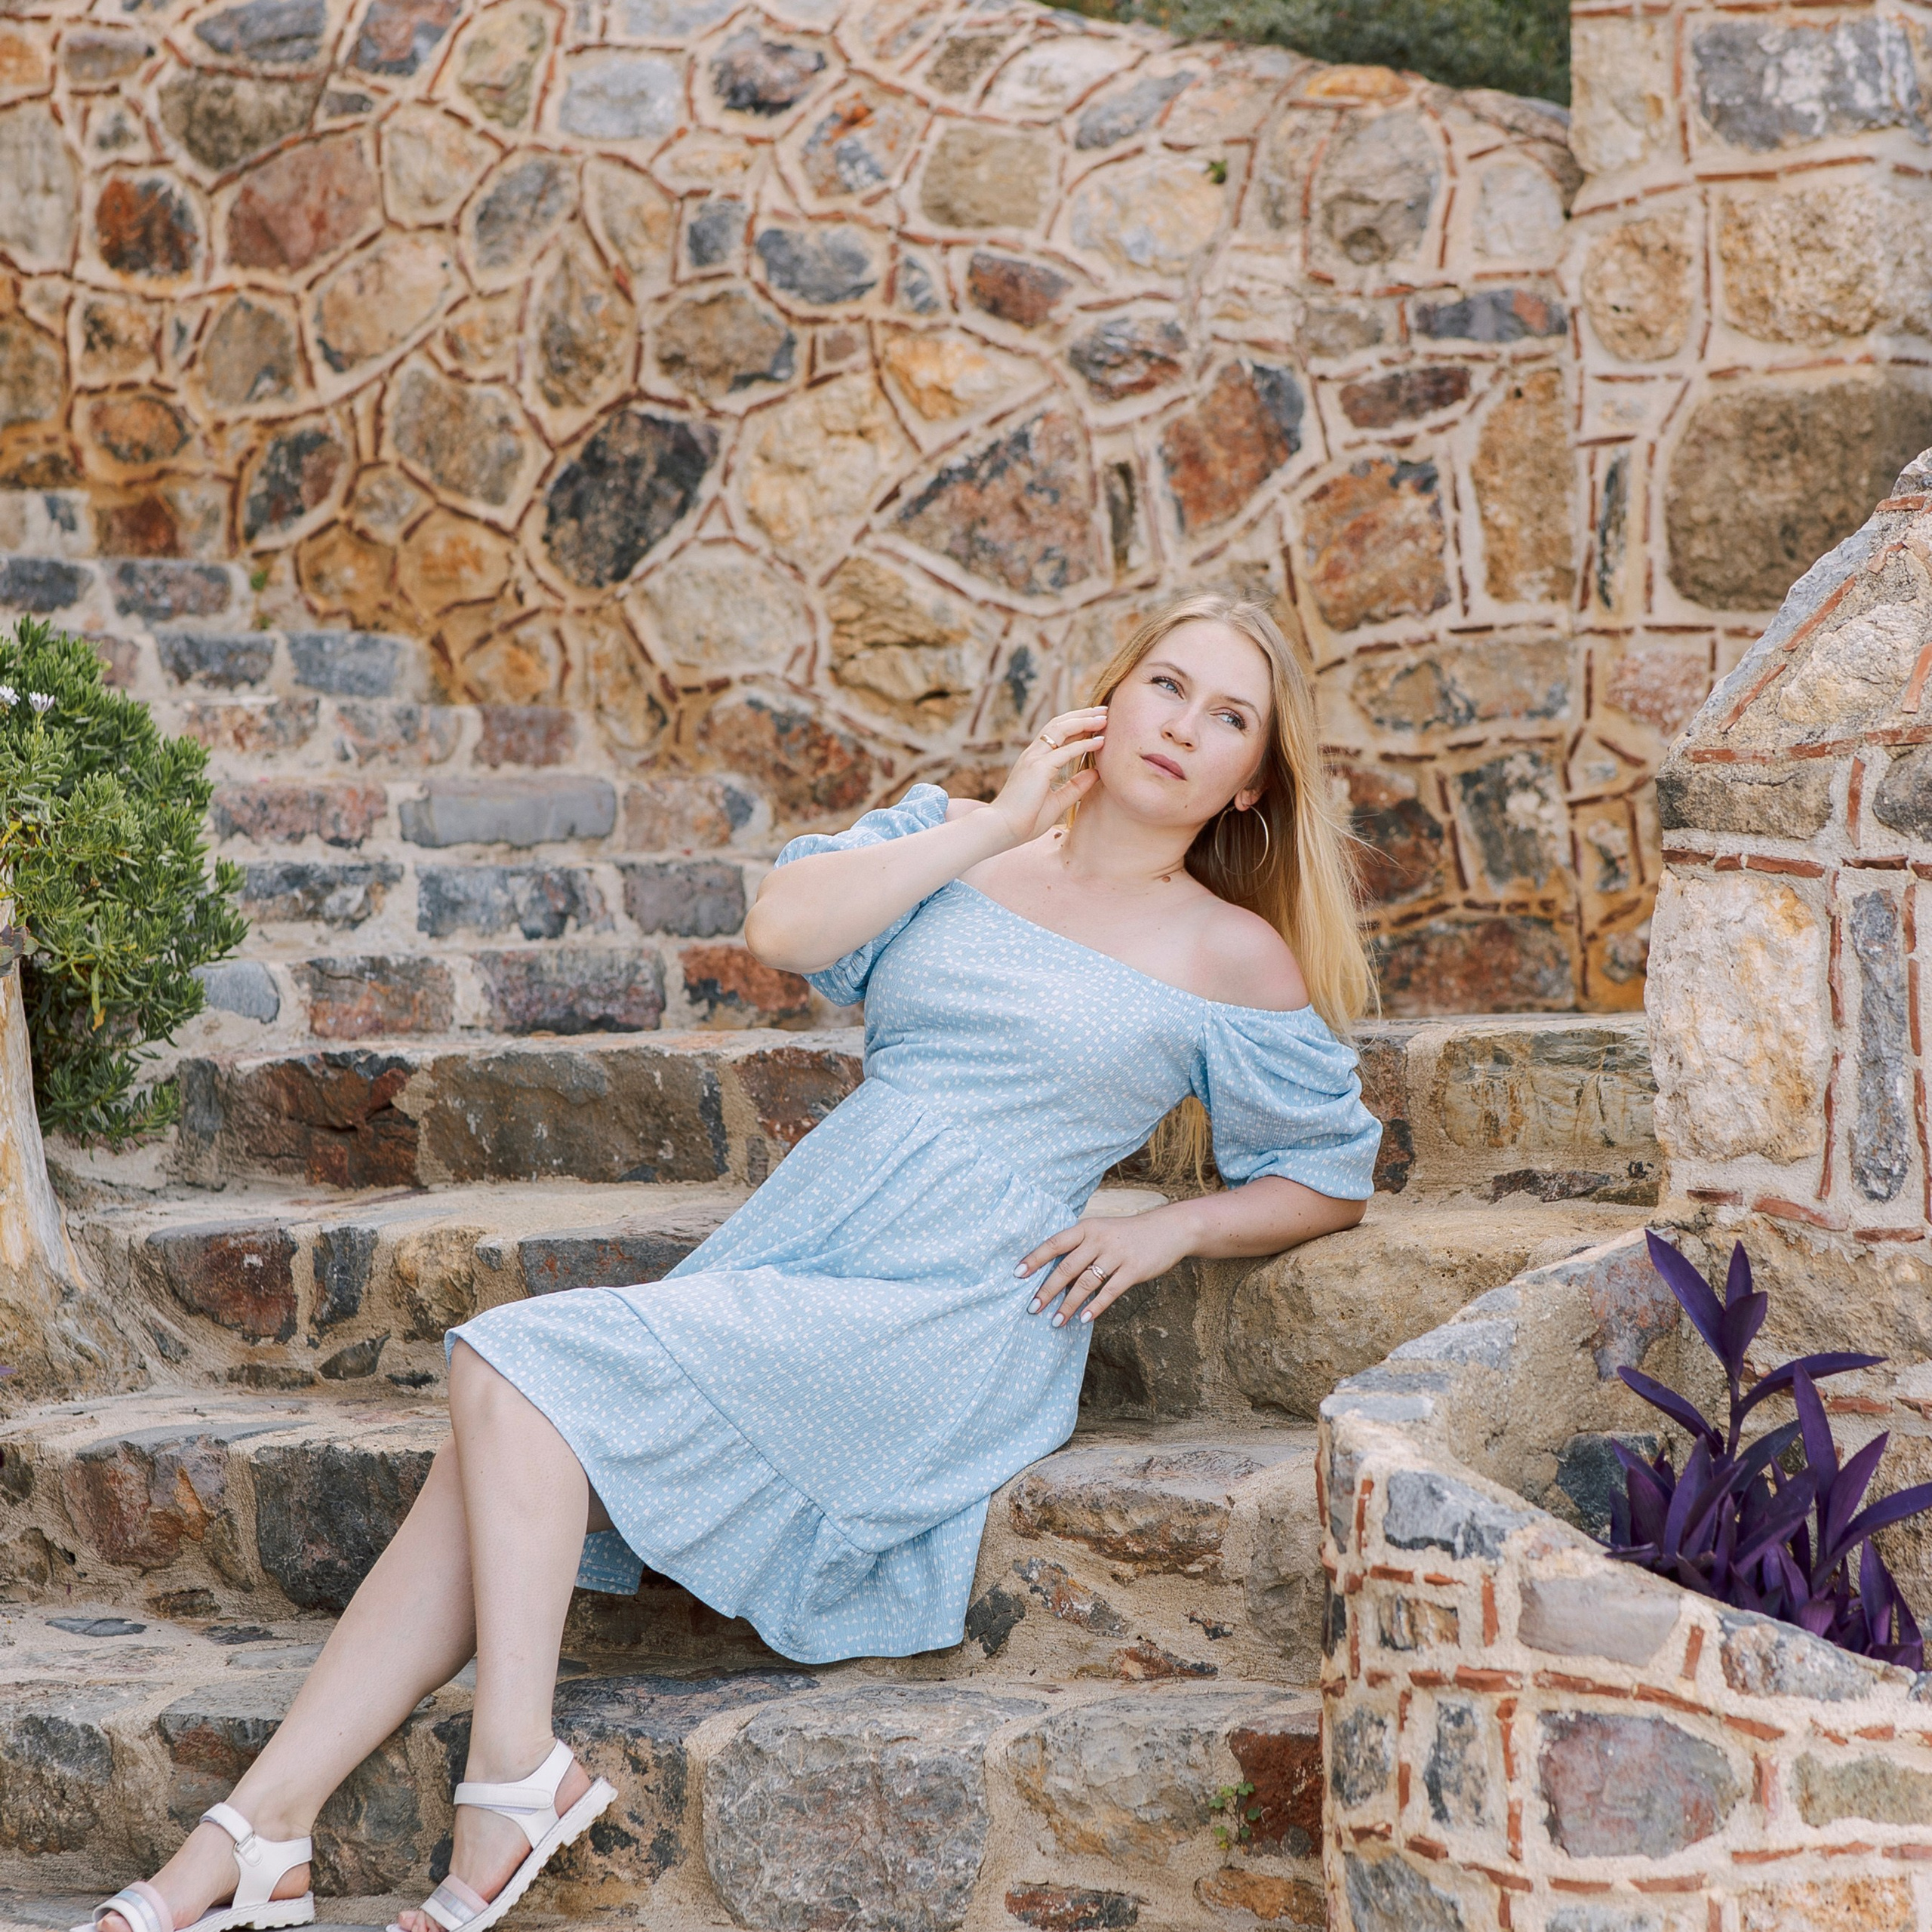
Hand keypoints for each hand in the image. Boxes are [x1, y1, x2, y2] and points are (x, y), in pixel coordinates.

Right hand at [986, 707, 1105, 845]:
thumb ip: (1076, 787)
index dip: (1078, 725)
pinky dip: (1083, 744)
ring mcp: (1033, 759)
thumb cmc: (1026, 820)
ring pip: (1060, 729)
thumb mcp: (1058, 801)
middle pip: (1059, 724)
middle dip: (1083, 715)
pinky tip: (1099, 742)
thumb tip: (1097, 773)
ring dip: (1084, 721)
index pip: (1058, 734)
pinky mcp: (1037, 768)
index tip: (1097, 722)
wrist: (1002, 830)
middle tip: (1104, 710)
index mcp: (1035, 761)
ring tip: (1104, 718)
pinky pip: (1064, 751)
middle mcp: (1033, 755)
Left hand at [1014, 1207, 1190, 1326]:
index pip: (1054, 1243)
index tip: (1017, 1274)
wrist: (1168, 1229)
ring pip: (1085, 1283)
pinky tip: (1083, 1319)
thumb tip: (1052, 1271)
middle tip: (1031, 1308)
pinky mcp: (1133, 1270)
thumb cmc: (1127, 1233)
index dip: (1034, 1259)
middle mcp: (1098, 1239)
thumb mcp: (1101, 1230)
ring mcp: (1117, 1254)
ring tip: (1055, 1321)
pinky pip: (1109, 1292)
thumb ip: (1080, 1246)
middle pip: (1066, 1267)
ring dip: (1068, 1305)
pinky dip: (1094, 1307)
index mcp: (1086, 1228)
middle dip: (1046, 1290)